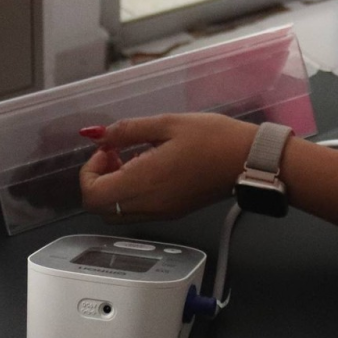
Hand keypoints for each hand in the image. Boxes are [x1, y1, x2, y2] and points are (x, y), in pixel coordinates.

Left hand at [78, 114, 257, 221]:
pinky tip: (147, 170)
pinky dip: (128, 195)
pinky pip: (135, 212)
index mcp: (144, 182)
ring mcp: (160, 213)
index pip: (92, 195)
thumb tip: (94, 135)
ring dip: (112, 189)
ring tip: (131, 160)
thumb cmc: (213, 138)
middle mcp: (148, 205)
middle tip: (116, 154)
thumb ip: (127, 130)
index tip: (108, 149)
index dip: (89, 171)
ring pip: (115, 214)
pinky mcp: (170, 213)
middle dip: (98, 180)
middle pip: (99, 209)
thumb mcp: (167, 123)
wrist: (248, 161)